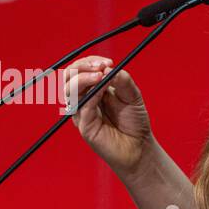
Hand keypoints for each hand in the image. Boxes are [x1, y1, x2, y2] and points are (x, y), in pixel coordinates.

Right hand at [62, 56, 153, 175]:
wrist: (139, 147)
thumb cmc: (134, 122)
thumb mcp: (132, 95)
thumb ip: (122, 80)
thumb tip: (107, 67)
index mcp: (93, 89)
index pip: (80, 70)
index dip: (90, 62)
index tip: (107, 61)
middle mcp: (84, 100)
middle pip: (69, 77)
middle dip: (82, 66)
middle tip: (100, 66)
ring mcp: (82, 113)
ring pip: (69, 90)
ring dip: (83, 78)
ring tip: (101, 74)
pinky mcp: (84, 126)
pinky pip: (82, 106)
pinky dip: (92, 93)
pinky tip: (103, 88)